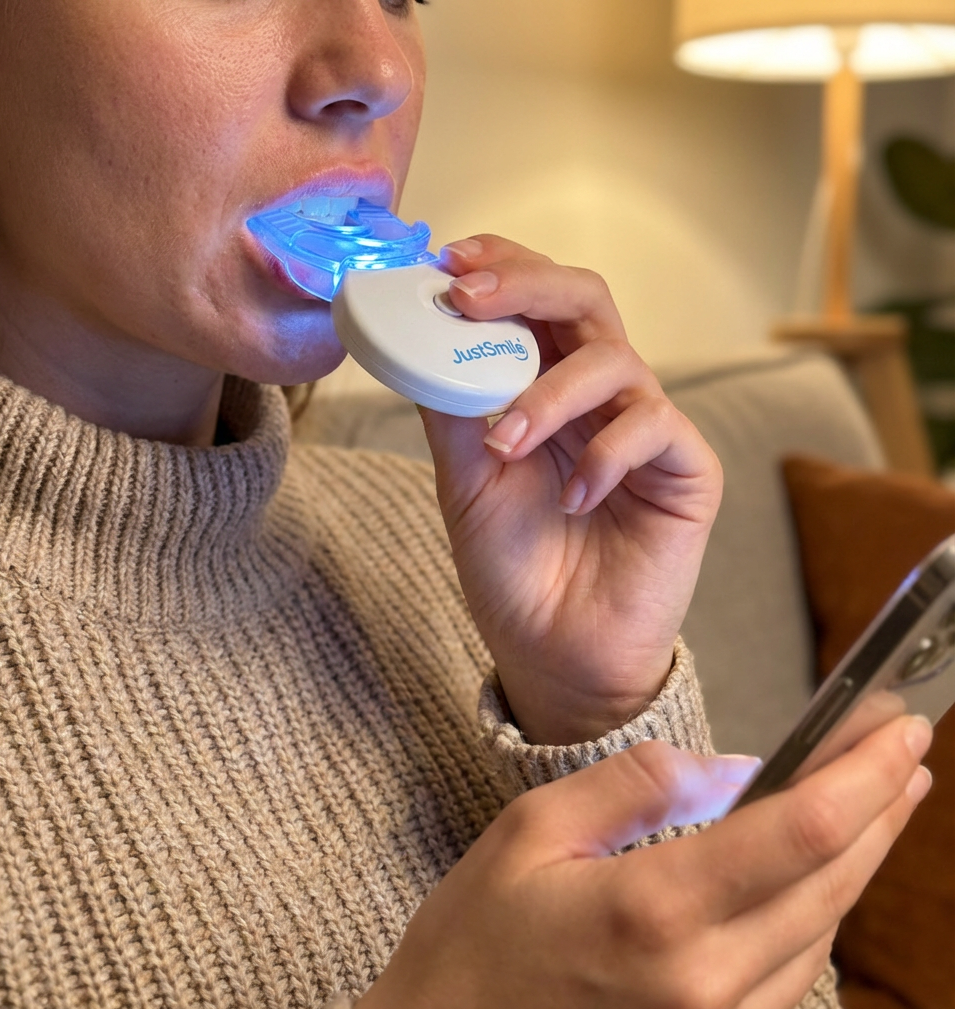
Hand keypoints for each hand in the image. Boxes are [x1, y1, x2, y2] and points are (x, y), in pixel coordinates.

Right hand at [352, 715, 933, 1008]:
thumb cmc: (475, 941)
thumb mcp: (532, 831)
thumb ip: (634, 786)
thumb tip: (732, 768)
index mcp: (654, 912)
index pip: (800, 832)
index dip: (863, 774)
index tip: (896, 728)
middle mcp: (706, 983)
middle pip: (833, 881)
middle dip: (881, 806)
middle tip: (904, 749)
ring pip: (823, 930)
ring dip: (858, 857)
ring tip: (874, 798)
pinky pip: (792, 973)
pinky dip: (816, 909)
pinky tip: (816, 871)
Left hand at [419, 235, 721, 743]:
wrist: (556, 651)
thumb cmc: (514, 567)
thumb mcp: (466, 482)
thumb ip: (453, 410)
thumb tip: (416, 338)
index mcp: (546, 389)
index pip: (535, 301)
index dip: (500, 267)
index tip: (447, 261)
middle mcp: (598, 397)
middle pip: (583, 298)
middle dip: (526, 285)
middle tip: (470, 298)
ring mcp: (645, 429)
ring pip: (615, 360)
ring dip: (550, 393)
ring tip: (506, 446)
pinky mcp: (687, 470)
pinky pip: (654, 429)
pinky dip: (605, 456)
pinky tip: (574, 500)